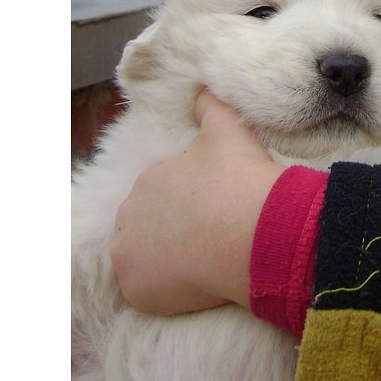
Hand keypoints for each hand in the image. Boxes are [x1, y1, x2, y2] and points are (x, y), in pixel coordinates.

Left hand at [110, 90, 284, 314]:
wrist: (253, 227)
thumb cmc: (240, 177)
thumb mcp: (227, 128)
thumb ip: (210, 105)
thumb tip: (202, 89)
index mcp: (148, 179)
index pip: (162, 194)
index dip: (190, 203)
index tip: (215, 209)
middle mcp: (128, 214)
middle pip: (149, 227)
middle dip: (175, 231)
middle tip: (212, 236)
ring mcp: (128, 254)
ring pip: (146, 259)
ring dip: (168, 260)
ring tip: (206, 261)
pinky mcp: (137, 289)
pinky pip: (148, 291)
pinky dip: (168, 290)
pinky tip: (198, 283)